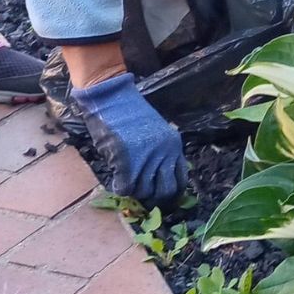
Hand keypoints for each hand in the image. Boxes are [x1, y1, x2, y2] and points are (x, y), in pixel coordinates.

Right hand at [68, 72, 186, 205]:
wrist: (112, 98)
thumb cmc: (130, 111)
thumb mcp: (155, 130)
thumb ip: (160, 151)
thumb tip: (155, 175)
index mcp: (174, 146)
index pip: (181, 179)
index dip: (171, 191)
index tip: (160, 193)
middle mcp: (165, 154)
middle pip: (166, 190)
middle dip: (154, 196)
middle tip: (142, 192)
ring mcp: (146, 159)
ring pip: (145, 192)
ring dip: (135, 191)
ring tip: (127, 181)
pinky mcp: (126, 163)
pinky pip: (126, 188)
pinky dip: (120, 188)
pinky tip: (117, 180)